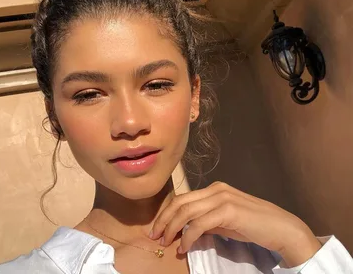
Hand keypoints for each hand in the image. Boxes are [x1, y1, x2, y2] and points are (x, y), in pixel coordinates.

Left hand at [149, 181, 321, 266]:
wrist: (281, 228)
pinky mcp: (228, 210)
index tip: (158, 228)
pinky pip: (199, 224)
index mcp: (214, 189)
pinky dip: (188, 237)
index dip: (166, 213)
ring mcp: (222, 198)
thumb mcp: (225, 221)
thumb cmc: (254, 225)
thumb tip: (187, 230)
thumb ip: (206, 221)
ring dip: (172, 228)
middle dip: (164, 220)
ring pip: (186, 211)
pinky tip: (184, 247)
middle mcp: (216, 189)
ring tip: (166, 242)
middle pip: (180, 202)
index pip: (182, 198)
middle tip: (155, 236)